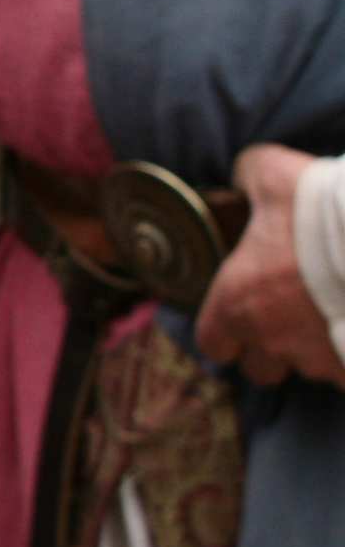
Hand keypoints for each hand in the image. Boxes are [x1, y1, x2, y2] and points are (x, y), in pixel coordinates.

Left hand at [194, 146, 344, 388]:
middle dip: (272, 350)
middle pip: (261, 368)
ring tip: (337, 314)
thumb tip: (246, 179)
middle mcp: (273, 338)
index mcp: (238, 301)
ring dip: (319, 351)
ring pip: (312, 371)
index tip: (240, 316)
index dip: (225, 333)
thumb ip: (250, 180)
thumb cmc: (324, 207)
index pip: (213, 343)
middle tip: (293, 317)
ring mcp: (320, 360)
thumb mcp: (273, 175)